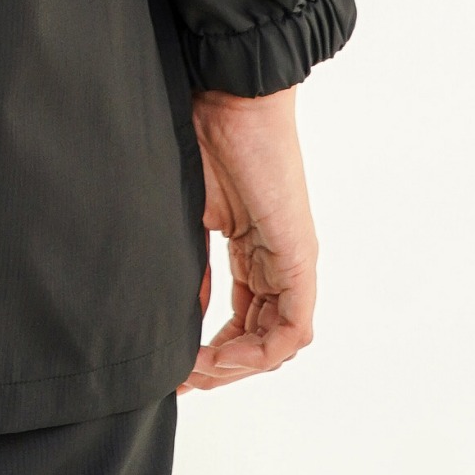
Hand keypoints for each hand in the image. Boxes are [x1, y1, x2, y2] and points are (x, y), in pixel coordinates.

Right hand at [179, 86, 318, 391]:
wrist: (228, 95)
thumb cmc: (201, 133)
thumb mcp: (187, 213)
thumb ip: (188, 265)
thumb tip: (178, 315)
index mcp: (253, 247)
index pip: (244, 317)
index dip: (213, 350)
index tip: (177, 365)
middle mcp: (278, 261)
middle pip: (262, 337)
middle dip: (223, 367)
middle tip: (184, 380)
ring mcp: (291, 261)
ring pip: (278, 340)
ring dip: (238, 365)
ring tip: (197, 372)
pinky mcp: (298, 258)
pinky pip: (291, 327)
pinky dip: (260, 351)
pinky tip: (222, 358)